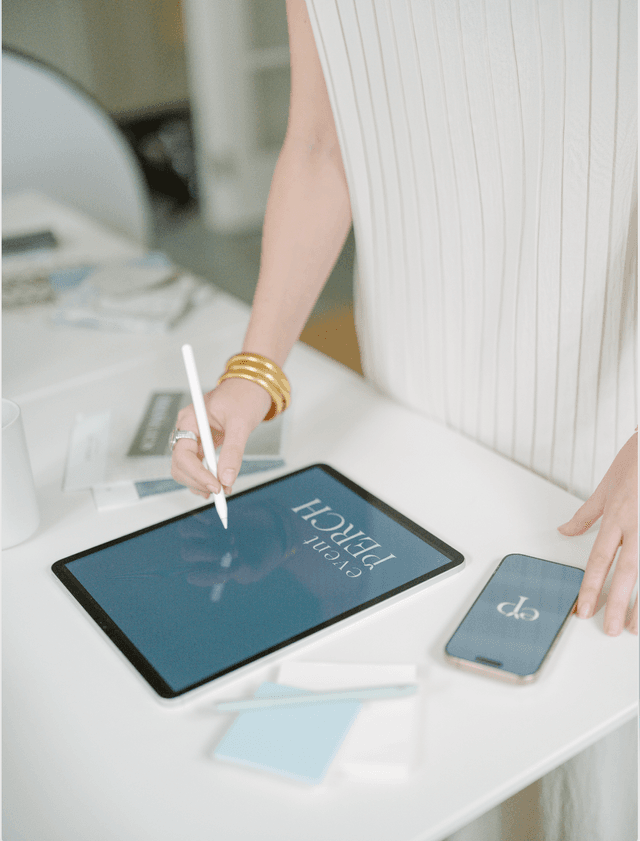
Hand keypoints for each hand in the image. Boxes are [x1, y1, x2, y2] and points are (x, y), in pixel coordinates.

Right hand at [170, 377, 270, 497]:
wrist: (253, 386)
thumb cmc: (245, 395)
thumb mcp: (241, 424)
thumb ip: (233, 452)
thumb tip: (227, 478)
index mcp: (190, 419)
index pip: (183, 454)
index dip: (197, 474)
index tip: (216, 486)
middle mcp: (188, 429)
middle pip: (180, 465)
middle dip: (198, 481)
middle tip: (220, 491)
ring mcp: (194, 437)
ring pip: (187, 468)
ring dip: (200, 482)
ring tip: (221, 490)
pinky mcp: (203, 443)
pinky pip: (197, 465)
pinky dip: (205, 477)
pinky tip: (218, 485)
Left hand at [558, 431, 637, 635]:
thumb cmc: (636, 462)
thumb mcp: (604, 488)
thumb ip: (585, 515)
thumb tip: (564, 530)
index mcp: (617, 518)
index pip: (599, 559)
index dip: (590, 586)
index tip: (584, 609)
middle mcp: (637, 525)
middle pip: (626, 571)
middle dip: (618, 603)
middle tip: (612, 629)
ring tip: (637, 628)